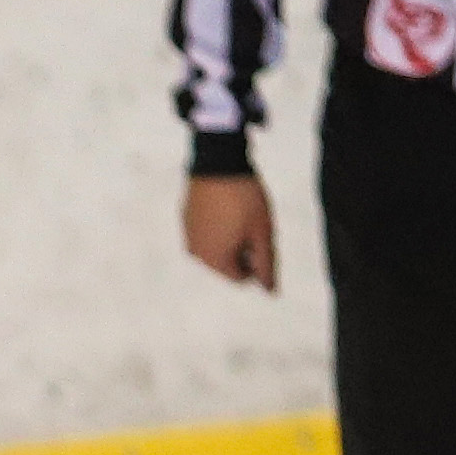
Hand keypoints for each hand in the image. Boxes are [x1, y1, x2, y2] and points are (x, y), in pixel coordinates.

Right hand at [181, 172, 276, 289]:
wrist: (218, 162)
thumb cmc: (245, 199)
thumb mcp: (263, 232)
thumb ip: (267, 264)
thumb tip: (270, 292)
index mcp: (216, 261)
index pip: (240, 277)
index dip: (257, 261)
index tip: (262, 238)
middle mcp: (197, 254)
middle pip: (226, 264)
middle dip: (242, 251)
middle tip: (253, 225)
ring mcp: (188, 235)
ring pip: (214, 248)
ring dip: (229, 239)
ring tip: (240, 214)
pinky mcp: (185, 218)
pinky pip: (204, 231)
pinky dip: (217, 226)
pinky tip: (227, 207)